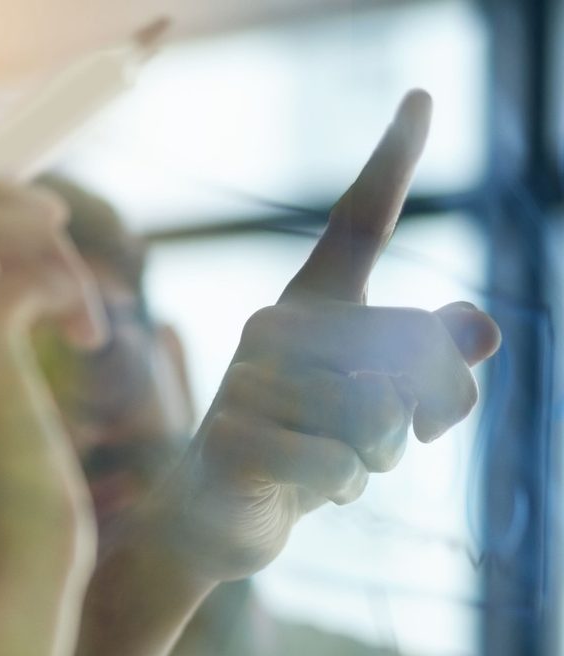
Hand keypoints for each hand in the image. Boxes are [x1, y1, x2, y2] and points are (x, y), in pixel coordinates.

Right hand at [137, 90, 501, 583]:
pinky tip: (304, 490)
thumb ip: (430, 366)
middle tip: (379, 443)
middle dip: (420, 412)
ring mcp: (247, 382)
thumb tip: (480, 328)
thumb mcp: (376, 409)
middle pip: (407, 349)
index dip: (393, 160)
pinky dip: (339, 488)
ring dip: (376, 458)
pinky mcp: (233, 438)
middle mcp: (272, 328)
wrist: (210, 522)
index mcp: (310, 307)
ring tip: (333, 465)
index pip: (360, 223)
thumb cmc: (300, 452)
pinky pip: (338, 463)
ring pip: (377, 414)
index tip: (420, 98)